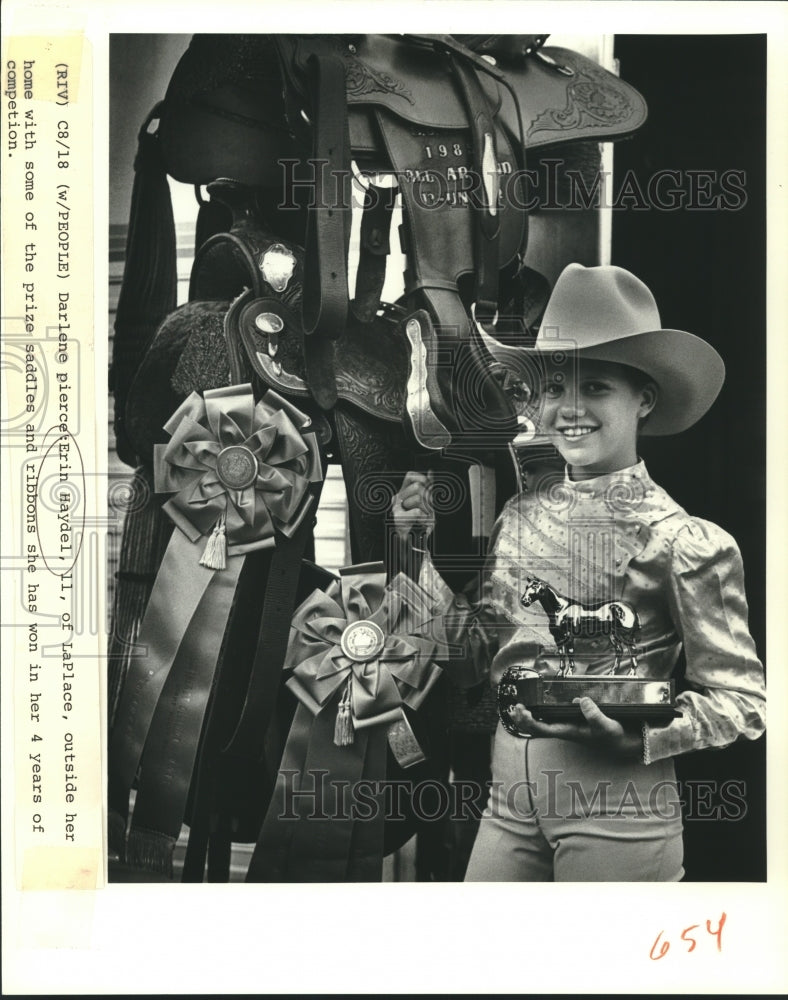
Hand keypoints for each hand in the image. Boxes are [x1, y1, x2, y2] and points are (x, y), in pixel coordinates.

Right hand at [391, 471, 434, 541]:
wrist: (413, 546)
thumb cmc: (420, 525)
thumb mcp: (427, 504)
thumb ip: (428, 488)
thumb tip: (431, 472)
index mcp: (403, 493)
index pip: (410, 476)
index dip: (422, 479)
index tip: (429, 489)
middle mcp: (397, 499)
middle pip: (418, 487)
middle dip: (429, 499)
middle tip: (428, 511)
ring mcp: (396, 509)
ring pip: (419, 498)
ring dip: (428, 510)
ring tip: (425, 520)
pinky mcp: (398, 519)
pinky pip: (418, 511)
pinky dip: (424, 518)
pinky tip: (422, 524)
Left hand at [508, 697, 643, 759]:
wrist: (622, 743)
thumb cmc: (613, 735)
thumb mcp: (607, 725)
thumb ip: (594, 715)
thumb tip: (580, 700)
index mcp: (569, 732)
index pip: (543, 728)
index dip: (529, 721)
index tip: (522, 710)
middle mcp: (564, 730)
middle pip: (537, 729)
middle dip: (523, 720)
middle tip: (514, 707)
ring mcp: (567, 727)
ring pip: (541, 725)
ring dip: (528, 718)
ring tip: (517, 708)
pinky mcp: (571, 723)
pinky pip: (550, 720)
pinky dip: (538, 714)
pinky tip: (534, 707)